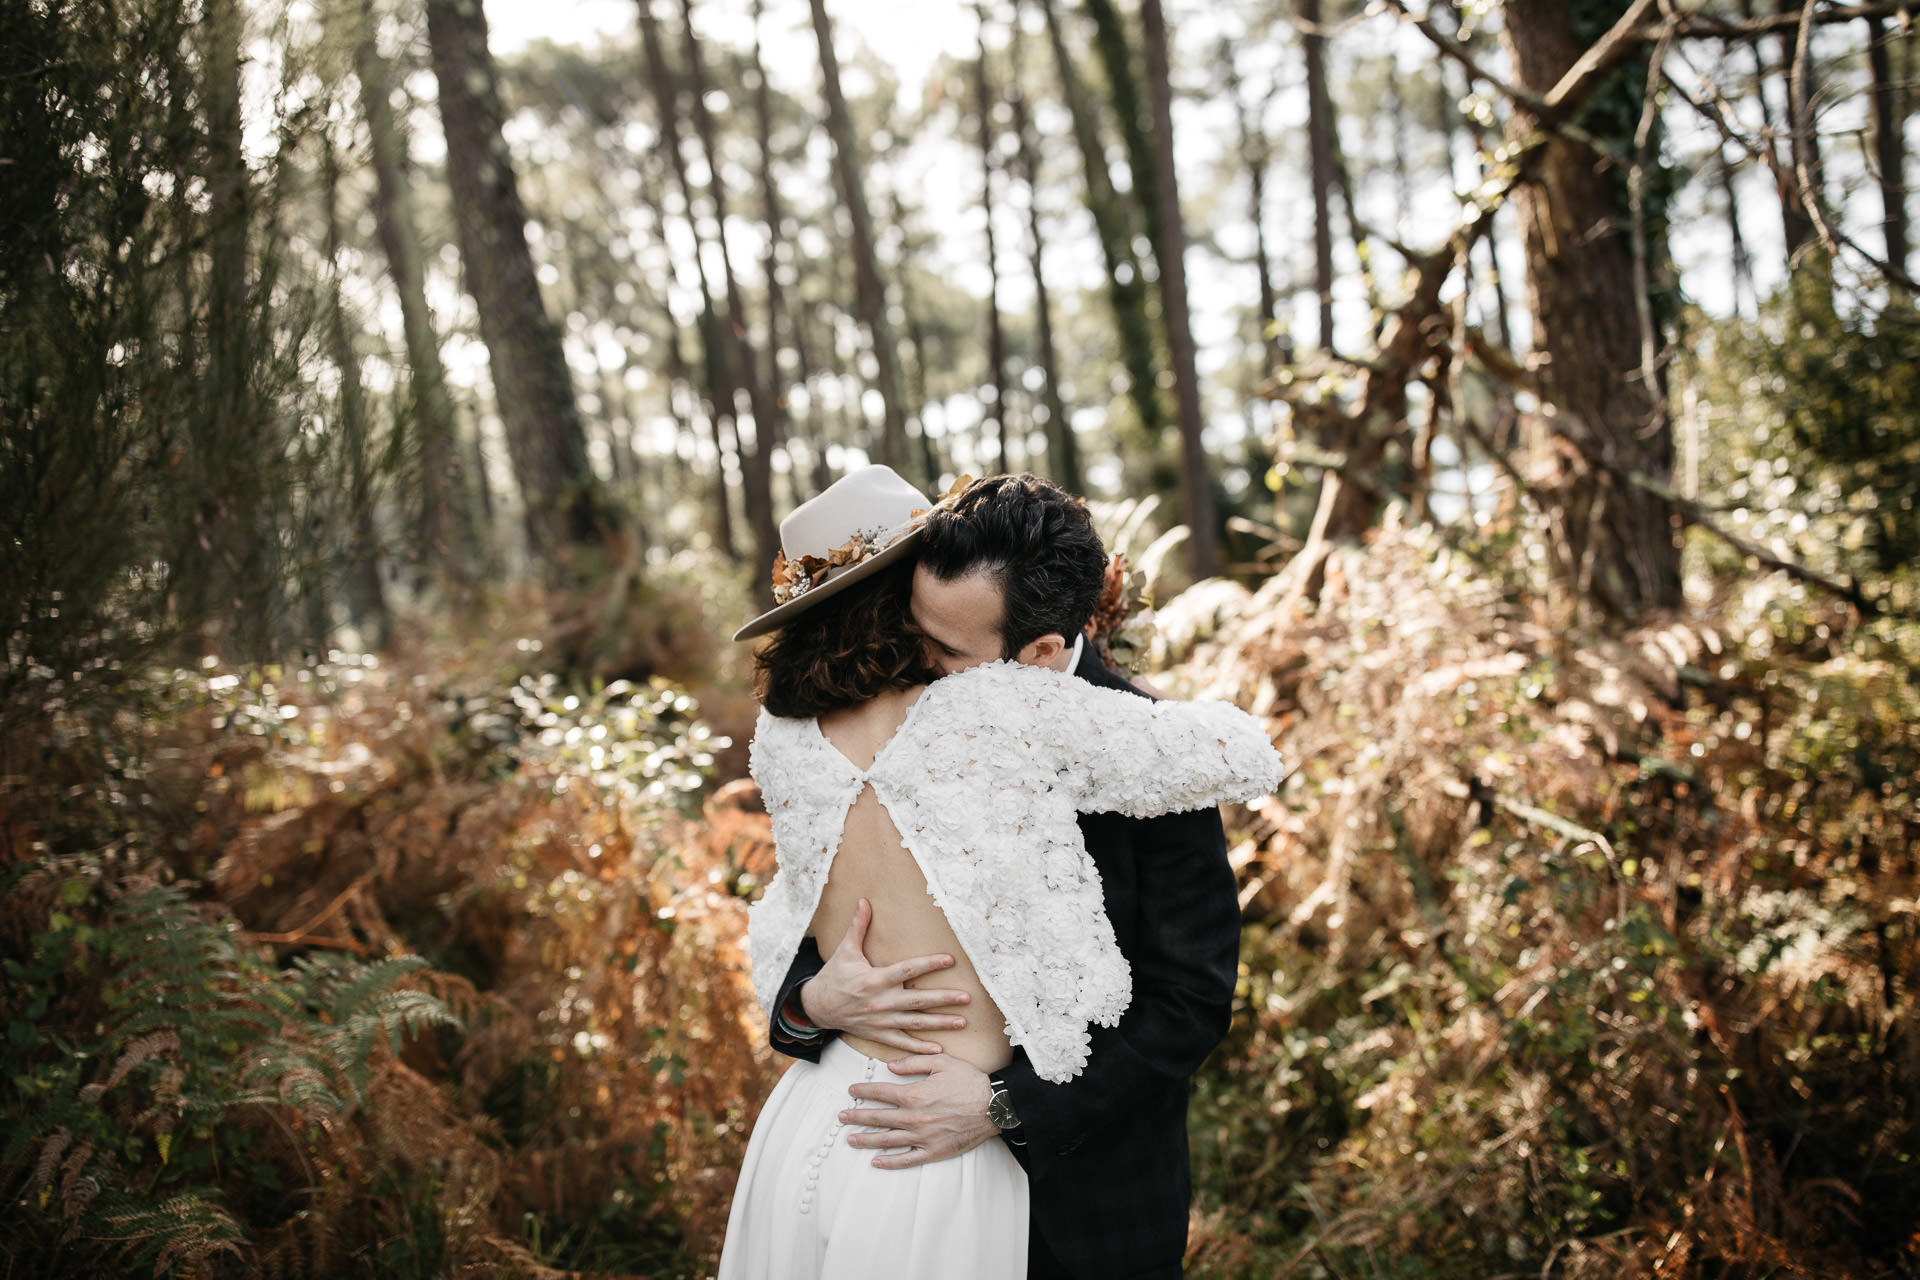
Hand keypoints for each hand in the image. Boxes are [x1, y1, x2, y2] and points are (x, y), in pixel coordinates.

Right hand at [799, 899, 970, 1054]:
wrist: (817, 1007)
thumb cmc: (834, 976)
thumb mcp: (845, 951)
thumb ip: (858, 927)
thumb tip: (864, 900)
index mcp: (874, 979)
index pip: (907, 969)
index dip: (929, 964)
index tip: (950, 959)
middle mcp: (880, 1001)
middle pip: (917, 1000)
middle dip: (943, 999)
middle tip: (967, 997)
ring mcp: (880, 1020)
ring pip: (915, 1023)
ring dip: (940, 1023)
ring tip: (962, 1021)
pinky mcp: (878, 1034)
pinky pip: (901, 1043)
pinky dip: (919, 1048)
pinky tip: (938, 1049)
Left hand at [843, 1053, 998, 1168]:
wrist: (994, 1106)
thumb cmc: (969, 1082)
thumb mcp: (942, 1062)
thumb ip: (913, 1062)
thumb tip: (890, 1066)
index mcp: (913, 1094)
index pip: (880, 1092)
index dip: (863, 1090)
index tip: (852, 1090)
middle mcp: (913, 1118)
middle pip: (877, 1118)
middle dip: (856, 1117)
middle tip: (842, 1116)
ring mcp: (921, 1137)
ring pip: (886, 1140)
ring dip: (865, 1140)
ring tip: (851, 1139)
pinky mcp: (932, 1151)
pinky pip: (906, 1159)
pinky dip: (889, 1161)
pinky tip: (876, 1161)